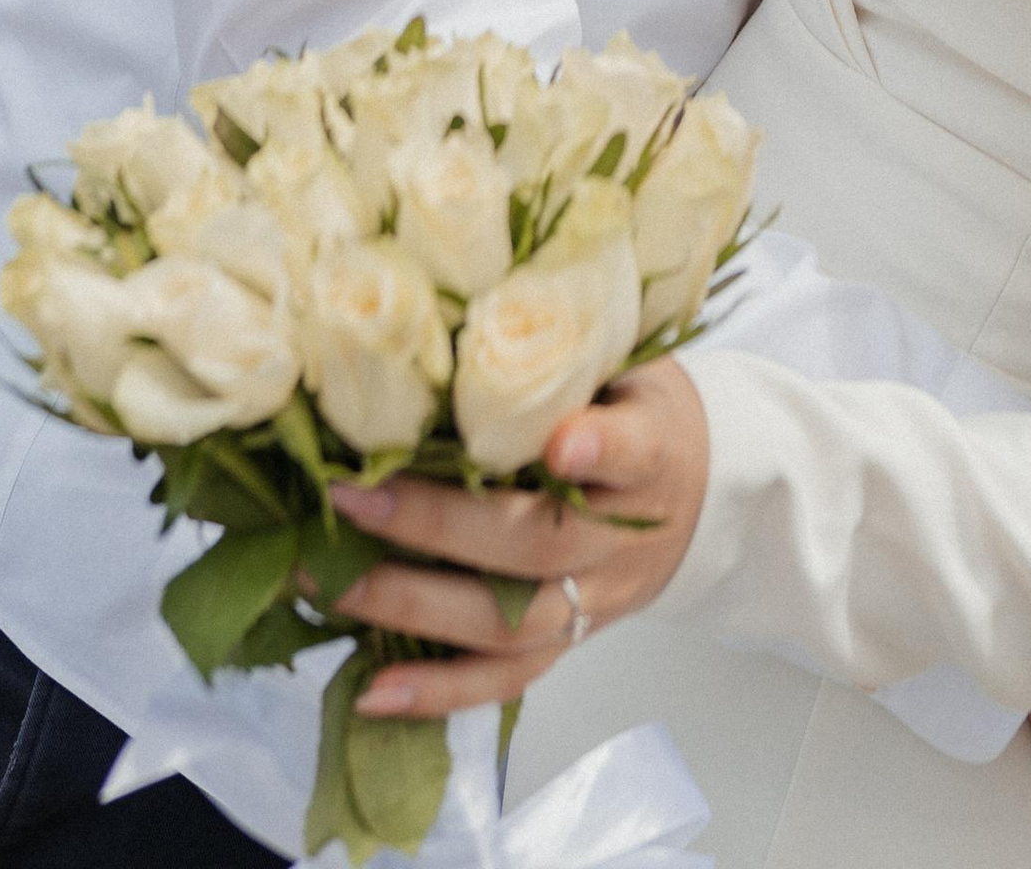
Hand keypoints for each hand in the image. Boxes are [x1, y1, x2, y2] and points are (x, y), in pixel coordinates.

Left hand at [335, 359, 709, 719]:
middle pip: (538, 545)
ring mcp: (596, 602)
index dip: (599, 447)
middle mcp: (624, 538)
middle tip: (353, 497)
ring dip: (413, 607)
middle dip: (439, 525)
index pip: (632, 450)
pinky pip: (506, 679)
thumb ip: (565, 362)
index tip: (561, 441)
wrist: (700, 493)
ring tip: (330, 584)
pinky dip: (439, 693)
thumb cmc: (637, 410)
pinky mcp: (569, 643)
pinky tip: (373, 690)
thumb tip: (457, 335)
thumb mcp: (627, 367)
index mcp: (653, 452)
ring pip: (509, 622)